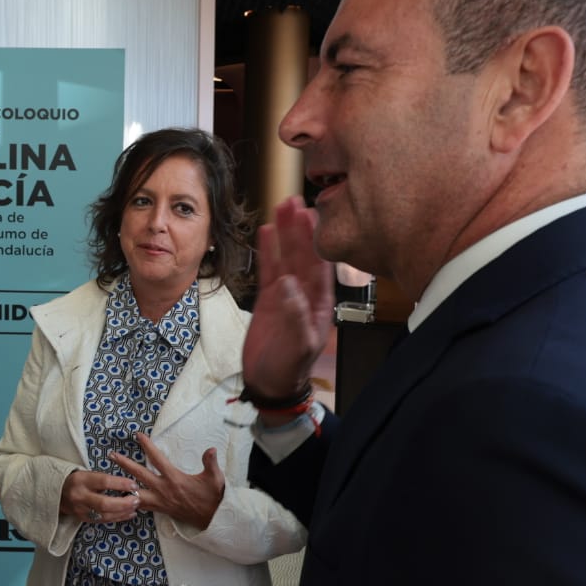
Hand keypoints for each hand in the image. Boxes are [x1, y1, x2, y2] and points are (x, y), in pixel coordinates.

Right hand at [61, 469, 139, 524]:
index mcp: (81, 480)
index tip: (134, 485)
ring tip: (135, 507)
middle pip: (104, 503)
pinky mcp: (83, 519)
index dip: (121, 484)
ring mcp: (80, 510)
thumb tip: (129, 485)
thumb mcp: (88, 474)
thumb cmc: (78, 481)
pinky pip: (103, 520)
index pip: (104, 482)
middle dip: (124, 503)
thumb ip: (105, 479)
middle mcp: (79, 496)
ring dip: (123, 512)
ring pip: (105, 515)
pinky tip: (129, 513)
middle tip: (136, 499)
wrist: (57, 493)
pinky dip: (118, 518)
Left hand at [110, 434, 223, 531]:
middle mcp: (163, 489)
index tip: (138, 435)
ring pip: (136, 492)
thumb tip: (211, 449)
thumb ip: (211, 463)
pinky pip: (141, 505)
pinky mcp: (160, 509)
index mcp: (174, 478)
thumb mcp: (215, 478)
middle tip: (112, 455)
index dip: (147, 446)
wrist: (212, 519)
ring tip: (109, 480)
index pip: (157, 459)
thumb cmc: (213, 497)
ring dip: (122, 485)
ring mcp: (160, 501)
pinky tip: (122, 499)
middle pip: (139, 474)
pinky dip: (131, 501)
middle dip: (124, 464)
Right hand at [244, 196, 331, 399]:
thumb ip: (294, 316)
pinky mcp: (269, 299)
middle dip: (300, 228)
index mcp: (319, 303)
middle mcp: (305, 294)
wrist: (270, 383)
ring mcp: (287, 294)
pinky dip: (268, 251)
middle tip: (295, 202)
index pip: (319, 266)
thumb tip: (288, 287)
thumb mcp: (296, 346)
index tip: (311, 216)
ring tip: (282, 207)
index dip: (315, 240)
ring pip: (286, 257)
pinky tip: (267, 232)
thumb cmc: (289, 368)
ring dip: (285, 233)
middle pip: (303, 254)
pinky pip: (269, 269)